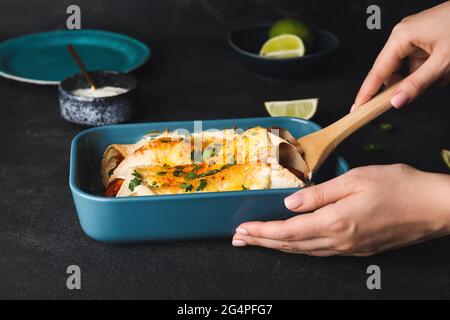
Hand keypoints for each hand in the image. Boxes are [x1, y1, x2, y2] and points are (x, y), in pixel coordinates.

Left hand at [232, 164, 449, 255]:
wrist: (433, 208)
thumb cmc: (398, 188)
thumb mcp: (355, 180)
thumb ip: (319, 193)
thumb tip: (290, 204)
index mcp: (335, 222)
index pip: (287, 231)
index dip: (261, 231)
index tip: (242, 229)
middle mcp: (338, 241)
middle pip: (290, 245)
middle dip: (261, 241)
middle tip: (239, 239)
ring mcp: (348, 248)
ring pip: (303, 251)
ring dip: (277, 246)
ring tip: (258, 241)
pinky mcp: (357, 249)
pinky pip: (318, 251)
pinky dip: (297, 247)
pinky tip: (291, 242)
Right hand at [353, 2, 449, 110]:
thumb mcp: (443, 63)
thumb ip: (417, 84)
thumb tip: (396, 102)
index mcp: (400, 37)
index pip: (377, 72)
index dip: (367, 93)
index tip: (357, 110)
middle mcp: (403, 35)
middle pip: (393, 72)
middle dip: (412, 82)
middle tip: (425, 86)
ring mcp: (415, 37)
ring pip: (411, 70)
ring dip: (427, 77)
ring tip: (447, 70)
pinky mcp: (425, 39)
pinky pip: (422, 63)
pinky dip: (434, 70)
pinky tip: (447, 66)